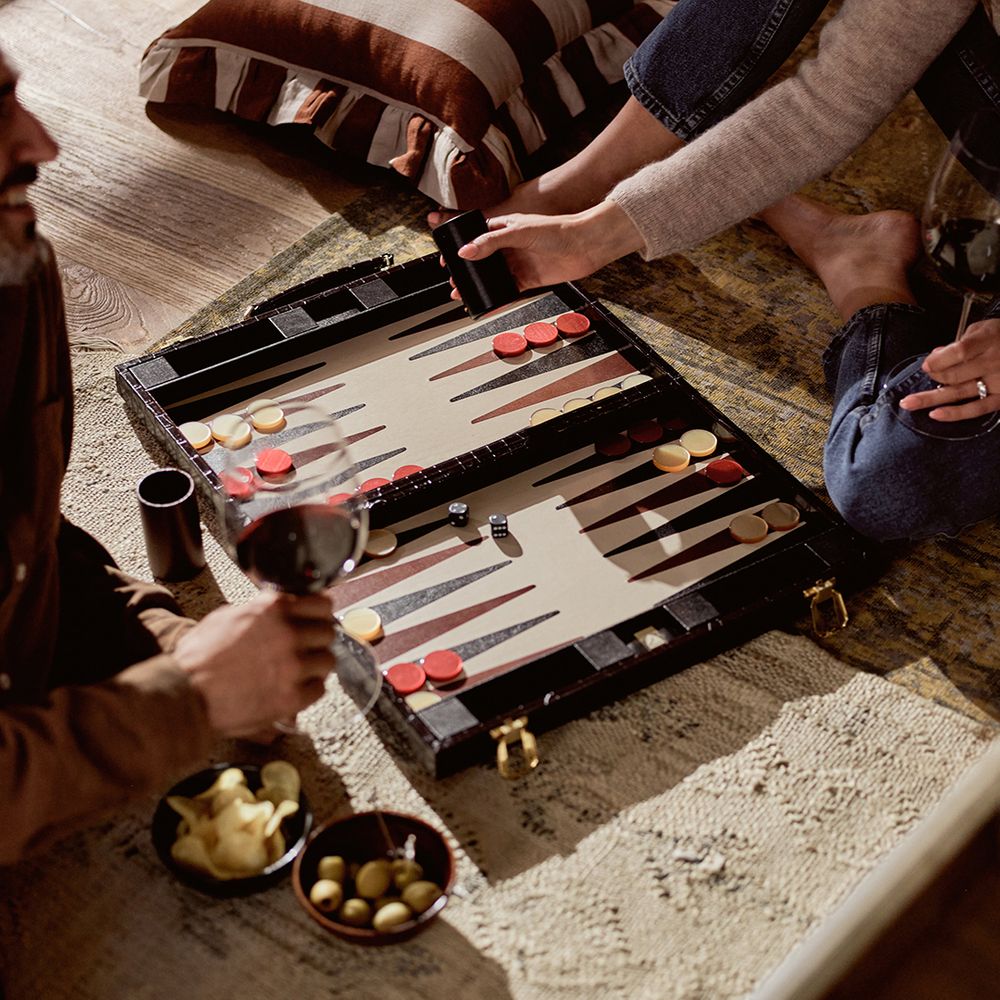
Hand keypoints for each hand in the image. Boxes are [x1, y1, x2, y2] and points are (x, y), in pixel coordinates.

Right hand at [174, 590, 335, 737]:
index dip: (320, 612)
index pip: (321, 603)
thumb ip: (262, 609)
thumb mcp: (228, 617)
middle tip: (309, 647)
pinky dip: (309, 689)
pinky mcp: (291, 697)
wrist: (184, 695)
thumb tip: (285, 604)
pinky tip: (295, 688)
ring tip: (301, 670)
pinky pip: (319, 689)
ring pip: (328, 660)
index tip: (318, 618)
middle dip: (318, 639)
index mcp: (273, 610)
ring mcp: (292, 667)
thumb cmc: (198, 657)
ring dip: (316, 665)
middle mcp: (288, 634)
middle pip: (328, 632)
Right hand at [445, 202, 643, 293]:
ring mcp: (518, 263)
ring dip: (477, 285)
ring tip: (461, 293)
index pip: (476, 236)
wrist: (583, 245)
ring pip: (491, 277)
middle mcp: (509, 246)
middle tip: (453, 280)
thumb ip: (491, 242)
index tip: (447, 257)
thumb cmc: (556, 230)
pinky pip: (507, 290)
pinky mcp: (527, 280)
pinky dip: (494, 297)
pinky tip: (484, 302)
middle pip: (481, 260)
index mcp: (504, 228)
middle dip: (465, 270)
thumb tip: (465, 252)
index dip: (461, 246)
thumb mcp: (518, 231)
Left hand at [898, 318, 999, 419]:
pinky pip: (976, 409)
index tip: (926, 364)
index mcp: (988, 340)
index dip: (938, 360)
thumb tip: (936, 354)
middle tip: (929, 373)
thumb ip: (961, 342)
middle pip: (955, 374)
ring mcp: (997, 382)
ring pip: (958, 392)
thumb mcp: (984, 329)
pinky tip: (935, 415)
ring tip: (907, 404)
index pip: (959, 352)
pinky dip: (955, 413)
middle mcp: (992, 362)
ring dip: (930, 399)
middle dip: (935, 375)